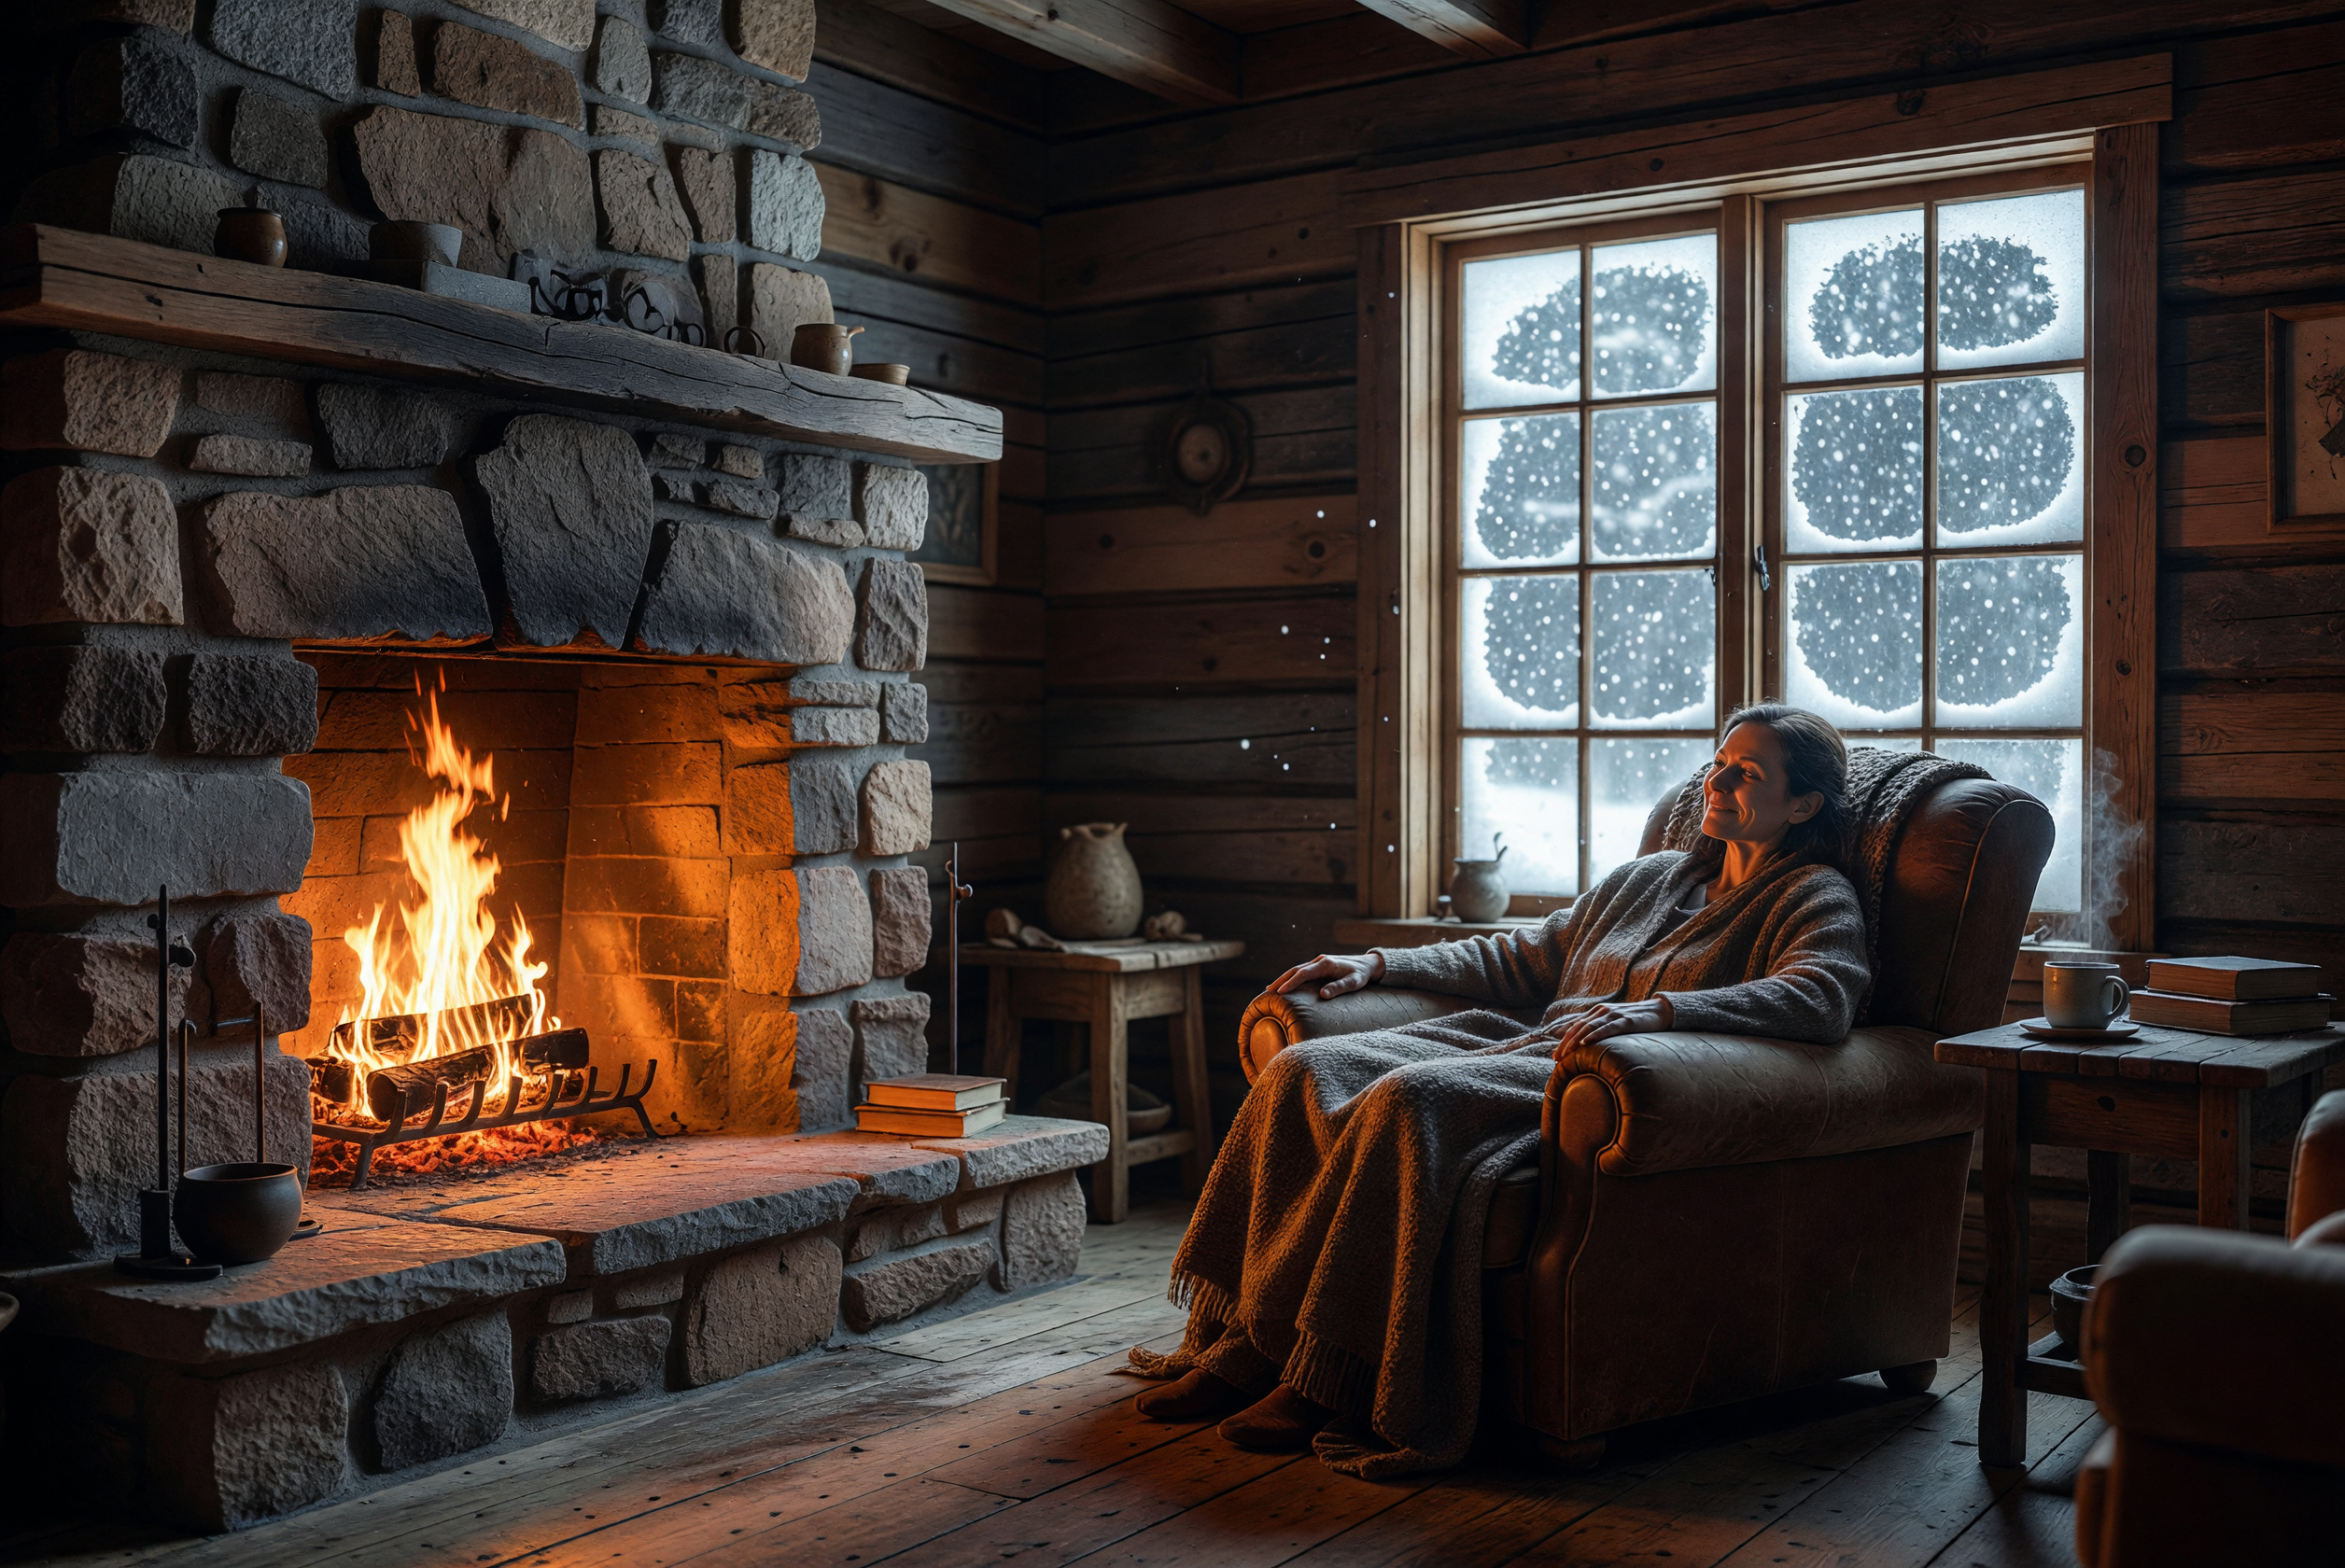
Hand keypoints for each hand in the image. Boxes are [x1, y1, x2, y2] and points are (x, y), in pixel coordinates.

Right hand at [1271, 952, 1384, 999]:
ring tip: (1271, 988)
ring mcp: (1318, 962)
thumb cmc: (1361, 975)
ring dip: (1284, 978)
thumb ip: (1338, 987)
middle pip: (1295, 970)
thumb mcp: (1354, 982)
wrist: (1368, 964)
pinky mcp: (1319, 966)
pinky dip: (1291, 977)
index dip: (1291, 982)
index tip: (1280, 992)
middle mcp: (1319, 961)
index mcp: (1325, 964)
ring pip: (1297, 969)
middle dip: (1281, 980)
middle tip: (1268, 991)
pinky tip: (1286, 984)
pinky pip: (1302, 971)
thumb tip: (1322, 994)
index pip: (1303, 973)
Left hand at [1547, 996, 1673, 1054]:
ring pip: (1588, 1028)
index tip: (1555, 1056)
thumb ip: (1598, 1029)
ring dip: (1574, 1041)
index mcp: (1597, 1012)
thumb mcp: (1612, 1023)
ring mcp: (1613, 1015)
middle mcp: (1601, 1011)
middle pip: (1577, 1027)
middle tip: (1556, 1059)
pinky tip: (1585, 1043)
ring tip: (1566, 1054)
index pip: (1575, 1026)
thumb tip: (1582, 1043)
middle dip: (1565, 1043)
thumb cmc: (1635, 1020)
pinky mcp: (1625, 1020)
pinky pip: (1606, 1028)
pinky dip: (1594, 1035)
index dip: (1563, 1040)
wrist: (1658, 1011)